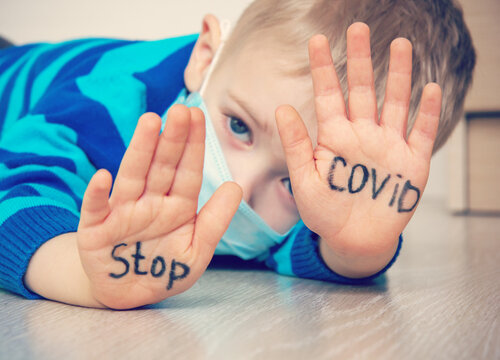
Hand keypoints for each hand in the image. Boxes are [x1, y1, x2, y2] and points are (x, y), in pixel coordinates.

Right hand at [77, 105, 241, 308]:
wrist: (129, 295)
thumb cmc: (164, 270)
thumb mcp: (197, 251)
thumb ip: (215, 222)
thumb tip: (235, 186)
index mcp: (176, 206)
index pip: (187, 171)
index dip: (193, 144)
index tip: (198, 115)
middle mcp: (150, 203)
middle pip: (161, 166)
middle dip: (172, 139)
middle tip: (180, 110)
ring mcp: (122, 213)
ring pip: (132, 177)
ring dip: (140, 151)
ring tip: (150, 123)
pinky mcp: (95, 230)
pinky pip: (94, 210)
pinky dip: (97, 195)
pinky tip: (103, 177)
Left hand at [275, 23, 441, 277]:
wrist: (353, 241)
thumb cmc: (325, 213)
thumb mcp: (304, 180)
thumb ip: (296, 145)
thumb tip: (281, 107)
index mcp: (334, 137)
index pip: (328, 94)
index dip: (323, 68)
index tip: (316, 40)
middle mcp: (362, 135)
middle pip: (363, 89)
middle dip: (361, 59)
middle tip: (359, 27)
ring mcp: (388, 146)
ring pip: (395, 103)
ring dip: (398, 75)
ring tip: (400, 45)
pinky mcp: (411, 163)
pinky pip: (422, 133)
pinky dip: (427, 112)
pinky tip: (429, 88)